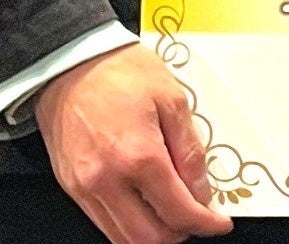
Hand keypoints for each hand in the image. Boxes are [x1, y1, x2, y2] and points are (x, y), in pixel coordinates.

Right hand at [34, 44, 232, 243]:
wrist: (69, 62)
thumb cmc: (121, 71)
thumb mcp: (172, 98)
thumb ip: (190, 151)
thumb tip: (203, 191)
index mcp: (139, 155)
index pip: (179, 212)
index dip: (206, 223)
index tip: (219, 223)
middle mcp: (108, 180)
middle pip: (150, 239)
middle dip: (180, 233)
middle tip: (197, 216)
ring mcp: (85, 188)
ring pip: (123, 239)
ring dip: (153, 234)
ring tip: (171, 209)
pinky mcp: (71, 187)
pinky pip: (103, 223)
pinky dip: (128, 223)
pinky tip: (143, 201)